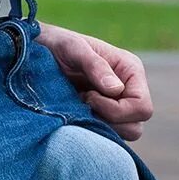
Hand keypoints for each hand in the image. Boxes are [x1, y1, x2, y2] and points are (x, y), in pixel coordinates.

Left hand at [35, 23, 151, 140]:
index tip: (89, 96)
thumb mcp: (73, 48)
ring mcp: (118, 104)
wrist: (36, 52)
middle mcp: (129, 89)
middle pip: (136, 125)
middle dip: (108, 119)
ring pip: (124, 134)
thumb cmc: (57, 44)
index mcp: (131, 70)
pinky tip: (76, 113)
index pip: (142, 107)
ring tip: (79, 105)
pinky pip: (107, 135)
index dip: (117, 110)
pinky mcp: (104, 115)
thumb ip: (95, 66)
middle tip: (83, 100)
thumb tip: (117, 90)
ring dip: (100, 124)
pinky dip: (93, 129)